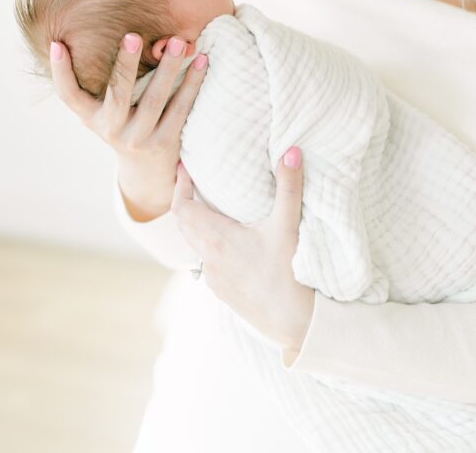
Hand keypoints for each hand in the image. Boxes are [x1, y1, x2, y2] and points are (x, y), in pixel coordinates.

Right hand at [49, 33, 207, 217]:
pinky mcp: (165, 142)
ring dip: (168, 68)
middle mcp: (111, 129)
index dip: (60, 71)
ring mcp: (139, 138)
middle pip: (117, 93)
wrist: (147, 171)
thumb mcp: (103, 111)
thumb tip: (83, 37)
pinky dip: (192, 83)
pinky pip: (180, 108)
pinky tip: (202, 61)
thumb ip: (101, 83)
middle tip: (132, 35)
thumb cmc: (122, 125)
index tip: (56, 43)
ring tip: (178, 41)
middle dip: (125, 63)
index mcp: (92, 118)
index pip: (68, 95)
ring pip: (155, 99)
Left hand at [171, 147, 314, 351]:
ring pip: (195, 245)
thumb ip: (288, 186)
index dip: (179, 186)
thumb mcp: (288, 226)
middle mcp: (208, 260)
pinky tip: (229, 241)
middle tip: (195, 181)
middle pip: (184, 225)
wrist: (296, 324)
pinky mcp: (223, 293)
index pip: (182, 208)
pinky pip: (206, 263)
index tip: (184, 168)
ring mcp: (214, 280)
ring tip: (212, 206)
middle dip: (186, 201)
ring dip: (197, 225)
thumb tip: (291, 150)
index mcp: (216, 240)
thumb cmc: (290, 274)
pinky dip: (209, 245)